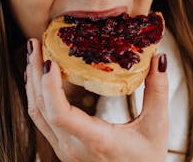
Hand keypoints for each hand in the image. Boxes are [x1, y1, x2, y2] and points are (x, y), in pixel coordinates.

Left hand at [24, 38, 168, 161]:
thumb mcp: (157, 127)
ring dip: (32, 82)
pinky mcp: (62, 146)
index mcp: (95, 141)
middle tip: (35, 43)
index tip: (50, 61)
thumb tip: (159, 58)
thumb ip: (158, 92)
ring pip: (36, 113)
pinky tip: (41, 76)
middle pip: (41, 108)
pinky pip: (41, 118)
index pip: (60, 114)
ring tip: (34, 53)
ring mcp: (64, 149)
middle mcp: (72, 147)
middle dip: (34, 73)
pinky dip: (38, 94)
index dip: (49, 87)